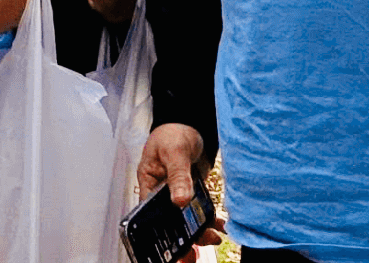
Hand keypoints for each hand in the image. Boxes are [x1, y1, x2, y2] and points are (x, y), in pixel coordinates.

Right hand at [138, 124, 222, 245]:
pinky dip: (209, 217)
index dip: (164, 228)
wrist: (191, 121)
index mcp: (149, 182)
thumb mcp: (174, 152)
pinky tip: (219, 224)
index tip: (177, 240)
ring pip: (186, 216)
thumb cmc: (173, 131)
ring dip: (199, 228)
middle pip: (171, 218)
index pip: (152, 212)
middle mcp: (162, 191)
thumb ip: (177, 176)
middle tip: (196, 246)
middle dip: (183, 234)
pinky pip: (199, 208)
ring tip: (212, 238)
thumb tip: (179, 200)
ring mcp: (178, 191)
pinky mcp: (193, 190)